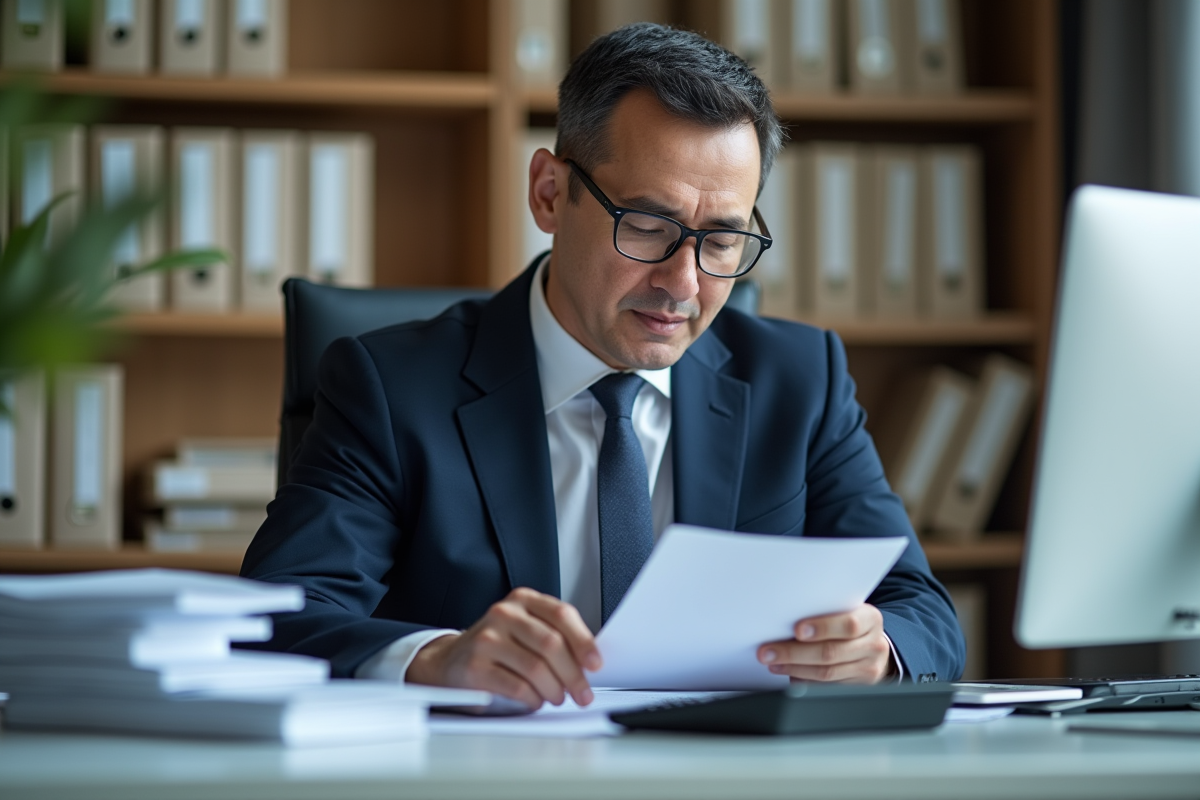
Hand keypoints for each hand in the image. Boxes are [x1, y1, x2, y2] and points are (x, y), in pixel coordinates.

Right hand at [405, 587, 601, 708]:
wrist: (449, 661)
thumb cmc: (497, 647)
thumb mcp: (525, 630)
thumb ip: (554, 636)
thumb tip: (590, 661)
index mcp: (523, 600)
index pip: (561, 614)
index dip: (583, 641)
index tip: (595, 663)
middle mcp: (504, 613)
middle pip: (551, 643)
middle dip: (573, 674)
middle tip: (582, 693)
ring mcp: (487, 637)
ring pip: (536, 667)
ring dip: (555, 689)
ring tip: (558, 697)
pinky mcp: (475, 665)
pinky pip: (517, 686)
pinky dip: (534, 699)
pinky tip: (536, 701)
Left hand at [756, 604, 892, 683]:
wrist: (874, 645)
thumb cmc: (851, 623)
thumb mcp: (846, 610)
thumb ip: (826, 611)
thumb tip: (786, 618)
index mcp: (870, 619)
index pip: (848, 624)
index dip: (822, 628)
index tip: (797, 630)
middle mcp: (873, 645)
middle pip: (831, 652)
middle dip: (795, 653)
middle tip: (769, 652)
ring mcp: (867, 668)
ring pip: (827, 673)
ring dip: (794, 668)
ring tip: (774, 662)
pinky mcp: (859, 686)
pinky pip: (827, 686)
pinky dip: (805, 680)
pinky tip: (789, 673)